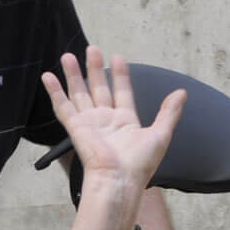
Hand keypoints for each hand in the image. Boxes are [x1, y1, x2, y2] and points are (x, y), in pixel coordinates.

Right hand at [40, 47, 184, 189]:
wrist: (119, 181)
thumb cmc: (139, 164)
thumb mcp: (160, 134)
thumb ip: (169, 112)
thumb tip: (182, 93)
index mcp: (126, 121)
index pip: (122, 91)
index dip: (120, 74)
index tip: (117, 57)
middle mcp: (106, 120)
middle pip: (98, 88)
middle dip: (95, 68)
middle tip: (92, 49)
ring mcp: (90, 123)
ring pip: (79, 93)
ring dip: (73, 75)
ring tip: (68, 55)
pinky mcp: (76, 128)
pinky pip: (63, 106)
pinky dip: (54, 92)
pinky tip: (48, 76)